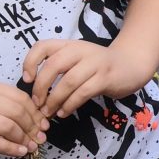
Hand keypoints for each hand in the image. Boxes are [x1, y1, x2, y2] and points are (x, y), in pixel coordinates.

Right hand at [0, 81, 47, 157]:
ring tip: (31, 147)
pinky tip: (19, 153)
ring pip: (8, 126)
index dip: (35, 112)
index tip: (43, 124)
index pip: (19, 96)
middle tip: (40, 138)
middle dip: (33, 127)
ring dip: (24, 138)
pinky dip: (11, 148)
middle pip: (17, 111)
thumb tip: (32, 120)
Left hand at [22, 39, 148, 118]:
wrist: (131, 65)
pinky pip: (83, 92)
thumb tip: (35, 91)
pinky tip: (64, 113)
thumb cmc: (99, 66)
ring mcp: (94, 63)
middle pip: (53, 65)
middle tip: (37, 104)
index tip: (27, 80)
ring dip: (55, 100)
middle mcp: (80, 50)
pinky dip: (70, 105)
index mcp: (69, 45)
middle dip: (41, 87)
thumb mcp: (78, 60)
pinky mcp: (105, 78)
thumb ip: (59, 68)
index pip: (42, 46)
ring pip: (68, 81)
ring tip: (49, 112)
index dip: (30, 62)